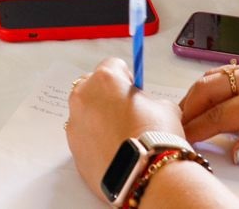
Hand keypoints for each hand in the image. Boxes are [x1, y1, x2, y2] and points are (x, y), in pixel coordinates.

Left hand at [67, 58, 184, 198]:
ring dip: (99, 119)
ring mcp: (75, 124)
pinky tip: (114, 152)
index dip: (127, 78)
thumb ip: (150, 100)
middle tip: (127, 114)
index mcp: (105, 79)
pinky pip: (84, 137)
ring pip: (85, 113)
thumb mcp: (166, 108)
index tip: (135, 93)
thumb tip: (147, 108)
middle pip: (92, 86)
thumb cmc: (155, 137)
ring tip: (121, 137)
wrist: (145, 174)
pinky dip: (95, 141)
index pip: (113, 65)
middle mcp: (83, 97)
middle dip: (107, 96)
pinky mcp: (73, 149)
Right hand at [178, 39, 238, 160]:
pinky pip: (228, 72)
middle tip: (174, 127)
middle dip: (187, 109)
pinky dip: (210, 83)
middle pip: (208, 90)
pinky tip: (211, 94)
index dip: (198, 130)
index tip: (183, 140)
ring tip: (185, 113)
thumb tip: (237, 153)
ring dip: (195, 94)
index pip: (220, 116)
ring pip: (215, 77)